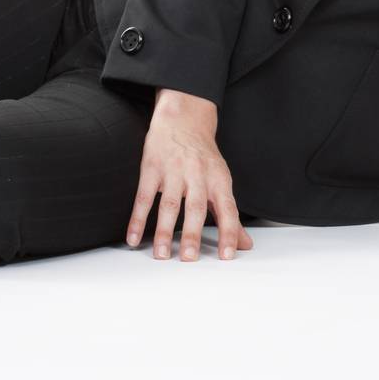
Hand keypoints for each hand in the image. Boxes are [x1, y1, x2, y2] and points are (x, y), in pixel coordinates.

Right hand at [125, 89, 254, 261]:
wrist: (184, 120)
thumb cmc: (204, 158)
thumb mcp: (222, 182)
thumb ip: (230, 215)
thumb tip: (244, 244)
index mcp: (219, 181)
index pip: (228, 210)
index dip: (229, 233)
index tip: (227, 256)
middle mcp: (198, 176)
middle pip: (196, 208)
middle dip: (193, 234)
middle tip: (189, 258)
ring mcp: (174, 171)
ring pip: (169, 204)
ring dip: (165, 231)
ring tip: (162, 254)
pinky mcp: (152, 168)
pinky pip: (144, 197)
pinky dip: (138, 219)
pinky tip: (134, 238)